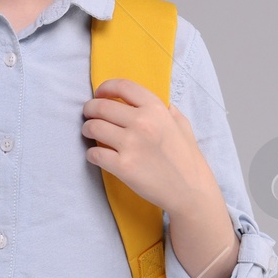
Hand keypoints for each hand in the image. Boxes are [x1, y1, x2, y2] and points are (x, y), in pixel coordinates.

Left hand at [81, 77, 211, 211]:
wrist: (190, 191)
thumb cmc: (187, 159)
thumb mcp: (182, 126)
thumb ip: (168, 112)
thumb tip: (161, 104)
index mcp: (156, 109)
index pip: (123, 86)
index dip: (105, 88)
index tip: (99, 94)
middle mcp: (142, 122)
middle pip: (101, 106)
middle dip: (90, 109)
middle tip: (89, 115)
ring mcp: (131, 144)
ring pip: (93, 127)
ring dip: (87, 129)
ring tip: (90, 133)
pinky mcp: (123, 166)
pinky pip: (94, 153)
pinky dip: (91, 154)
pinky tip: (96, 155)